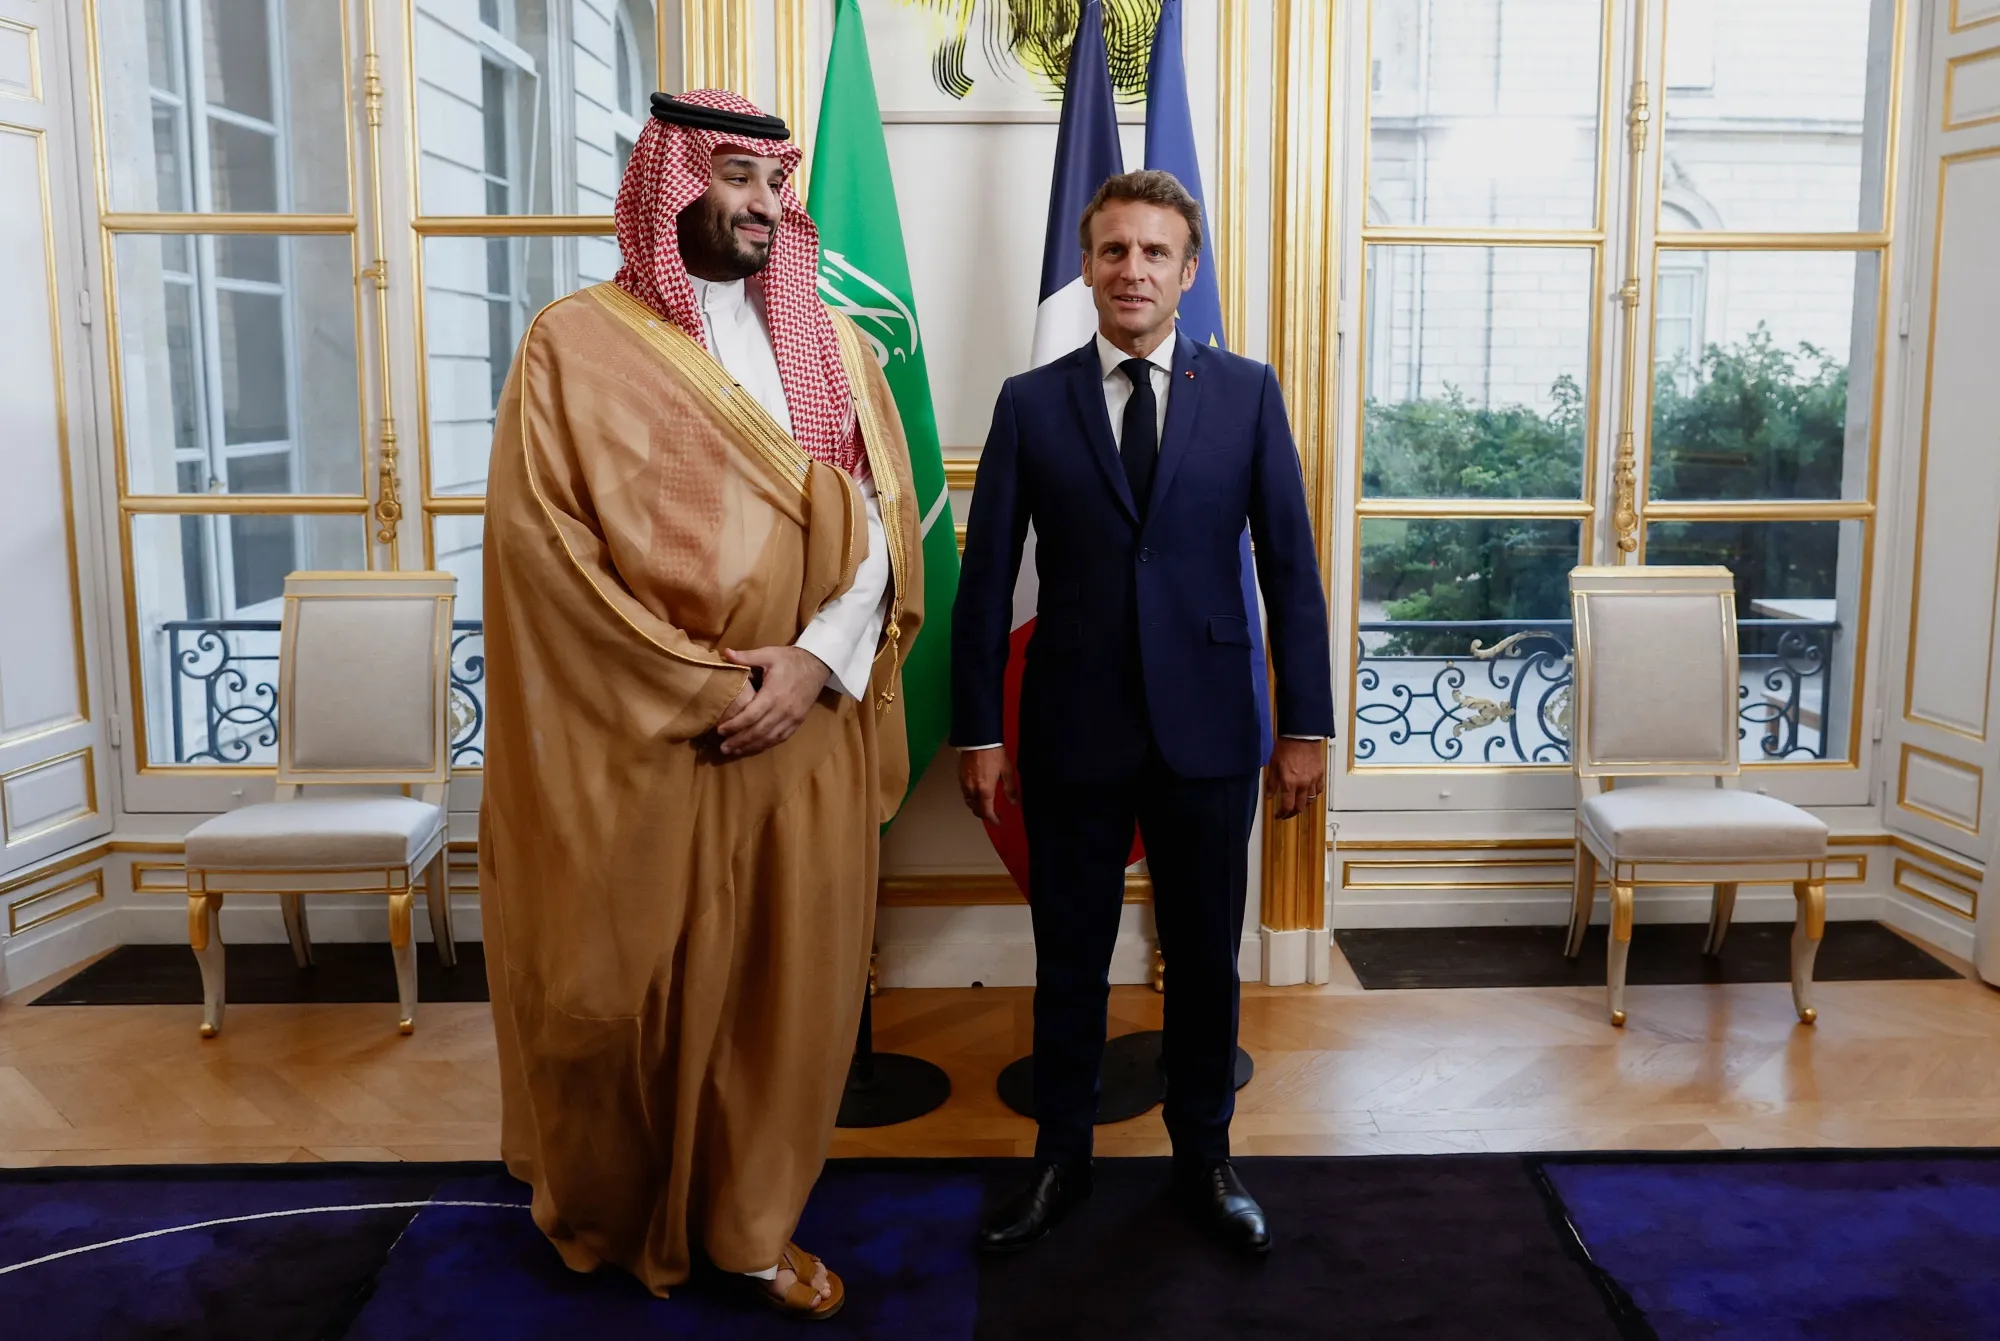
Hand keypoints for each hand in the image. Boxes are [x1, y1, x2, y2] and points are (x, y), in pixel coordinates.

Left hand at [715, 646, 831, 757]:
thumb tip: (725, 653)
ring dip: (751, 746)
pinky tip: (754, 747)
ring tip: (735, 751)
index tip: (720, 730)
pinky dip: (766, 745)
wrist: (817, 665)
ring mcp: (792, 718)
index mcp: (773, 693)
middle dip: (739, 741)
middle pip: (758, 731)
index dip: (735, 725)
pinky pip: (781, 737)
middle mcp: (783, 710)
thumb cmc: (790, 659)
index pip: (751, 715)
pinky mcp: (798, 721)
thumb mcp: (768, 654)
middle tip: (723, 747)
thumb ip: (746, 657)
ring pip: (769, 738)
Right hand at [958, 748, 1017, 825]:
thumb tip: (1014, 801)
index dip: (993, 819)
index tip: (997, 822)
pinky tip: (976, 792)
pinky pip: (964, 791)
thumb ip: (1010, 789)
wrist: (979, 738)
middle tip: (991, 814)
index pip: (987, 812)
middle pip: (975, 809)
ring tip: (983, 804)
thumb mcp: (1006, 771)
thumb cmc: (993, 752)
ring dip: (975, 805)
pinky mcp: (960, 776)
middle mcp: (973, 789)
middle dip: (983, 814)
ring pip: (968, 801)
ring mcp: (964, 783)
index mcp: (985, 790)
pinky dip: (970, 796)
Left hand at [1265, 738, 1324, 819]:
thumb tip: (1269, 796)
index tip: (1278, 815)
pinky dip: (1314, 794)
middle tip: (1287, 814)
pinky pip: (1319, 790)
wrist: (1301, 734)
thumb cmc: (1287, 746)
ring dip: (1303, 805)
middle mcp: (1303, 784)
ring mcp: (1313, 780)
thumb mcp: (1273, 764)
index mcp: (1289, 783)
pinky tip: (1309, 793)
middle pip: (1300, 807)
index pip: (1287, 806)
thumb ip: (1272, 783)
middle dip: (1292, 813)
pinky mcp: (1320, 774)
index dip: (1282, 814)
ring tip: (1297, 804)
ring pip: (1310, 800)